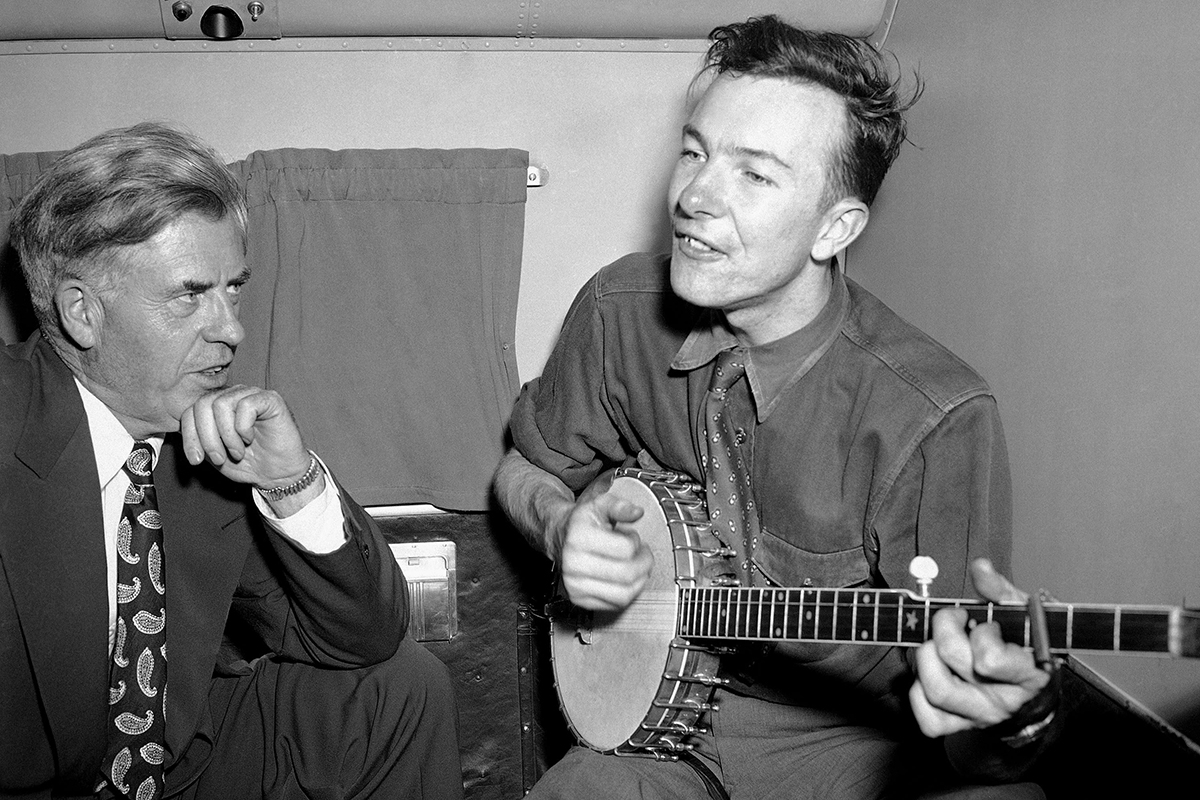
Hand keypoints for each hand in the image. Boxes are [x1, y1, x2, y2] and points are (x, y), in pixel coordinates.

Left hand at [180, 384, 311, 487]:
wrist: (278, 474)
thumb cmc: (249, 463)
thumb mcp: (213, 455)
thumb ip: (197, 440)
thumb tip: (181, 430)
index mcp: (217, 407)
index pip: (191, 410)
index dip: (189, 436)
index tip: (197, 460)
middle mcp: (233, 396)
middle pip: (203, 404)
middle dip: (207, 438)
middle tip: (219, 458)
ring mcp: (251, 395)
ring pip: (221, 404)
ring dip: (227, 436)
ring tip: (237, 452)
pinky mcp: (270, 399)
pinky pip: (246, 406)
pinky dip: (243, 428)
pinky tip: (250, 438)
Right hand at [556, 489, 652, 611]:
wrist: (558, 537)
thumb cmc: (581, 523)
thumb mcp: (600, 505)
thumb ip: (620, 506)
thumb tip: (636, 512)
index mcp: (579, 537)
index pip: (625, 549)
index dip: (636, 542)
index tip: (633, 537)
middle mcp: (573, 563)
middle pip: (626, 574)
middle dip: (644, 563)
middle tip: (643, 554)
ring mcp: (574, 584)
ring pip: (623, 594)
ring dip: (639, 581)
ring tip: (637, 567)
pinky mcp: (578, 599)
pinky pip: (614, 604)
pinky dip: (627, 593)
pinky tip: (625, 579)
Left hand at [909, 558, 1051, 737]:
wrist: (1031, 696)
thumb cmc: (1024, 648)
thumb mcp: (1021, 615)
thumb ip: (1000, 591)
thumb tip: (980, 567)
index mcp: (1027, 673)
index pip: (989, 659)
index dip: (980, 633)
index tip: (985, 624)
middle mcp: (1003, 700)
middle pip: (953, 661)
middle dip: (944, 629)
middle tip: (954, 621)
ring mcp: (978, 715)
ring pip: (935, 690)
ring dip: (926, 657)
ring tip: (938, 645)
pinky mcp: (958, 726)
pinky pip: (926, 718)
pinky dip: (918, 693)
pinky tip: (932, 672)